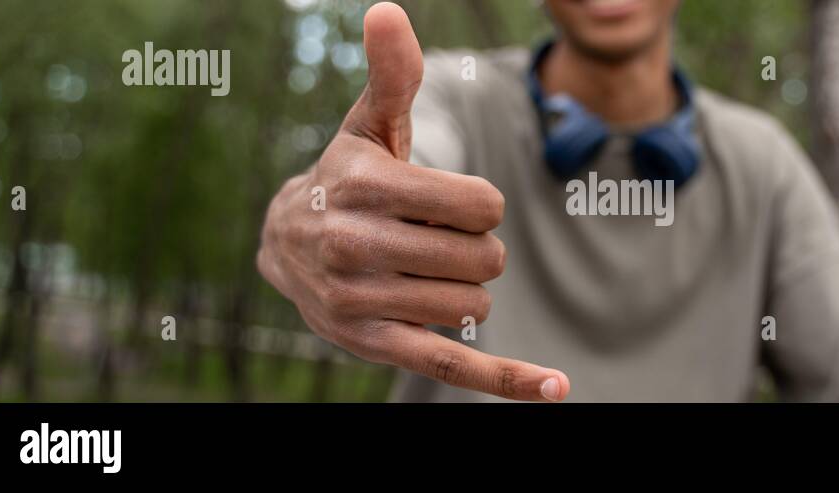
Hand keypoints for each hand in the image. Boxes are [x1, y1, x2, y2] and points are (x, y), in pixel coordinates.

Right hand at [257, 3, 568, 401]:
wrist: (283, 244)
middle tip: (435, 238)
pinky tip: (555, 388)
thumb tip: (389, 11)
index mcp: (364, 186)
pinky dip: (507, 380)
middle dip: (476, 247)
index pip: (480, 204)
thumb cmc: (346, 175)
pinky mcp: (374, 346)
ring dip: (466, 289)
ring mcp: (362, 302)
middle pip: (484, 258)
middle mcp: (354, 246)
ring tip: (421, 270)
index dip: (480, 204)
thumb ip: (392, 74)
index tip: (448, 201)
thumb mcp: (368, 124)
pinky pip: (452, 367)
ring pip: (475, 306)